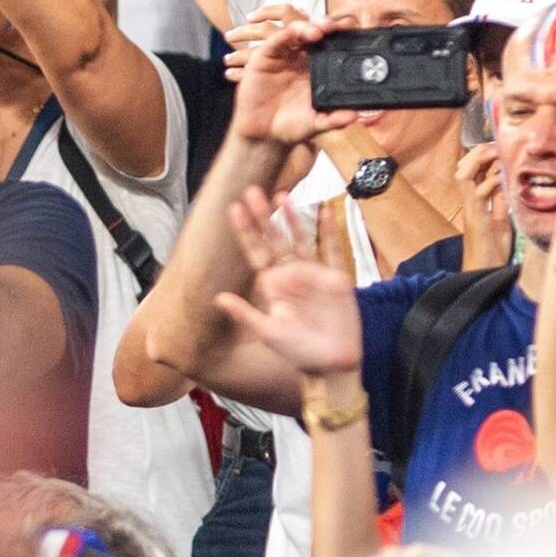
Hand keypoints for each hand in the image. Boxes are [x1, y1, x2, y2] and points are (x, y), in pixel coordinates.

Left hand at [207, 190, 363, 378]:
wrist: (332, 365)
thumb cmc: (299, 352)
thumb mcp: (269, 333)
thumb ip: (245, 314)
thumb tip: (218, 298)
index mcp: (274, 286)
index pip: (256, 253)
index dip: (246, 231)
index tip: (234, 209)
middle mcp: (292, 275)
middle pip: (276, 239)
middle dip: (264, 217)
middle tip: (253, 191)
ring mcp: (315, 274)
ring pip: (301, 239)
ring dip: (292, 218)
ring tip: (282, 196)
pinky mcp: (337, 278)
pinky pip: (332, 249)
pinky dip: (329, 231)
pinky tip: (324, 212)